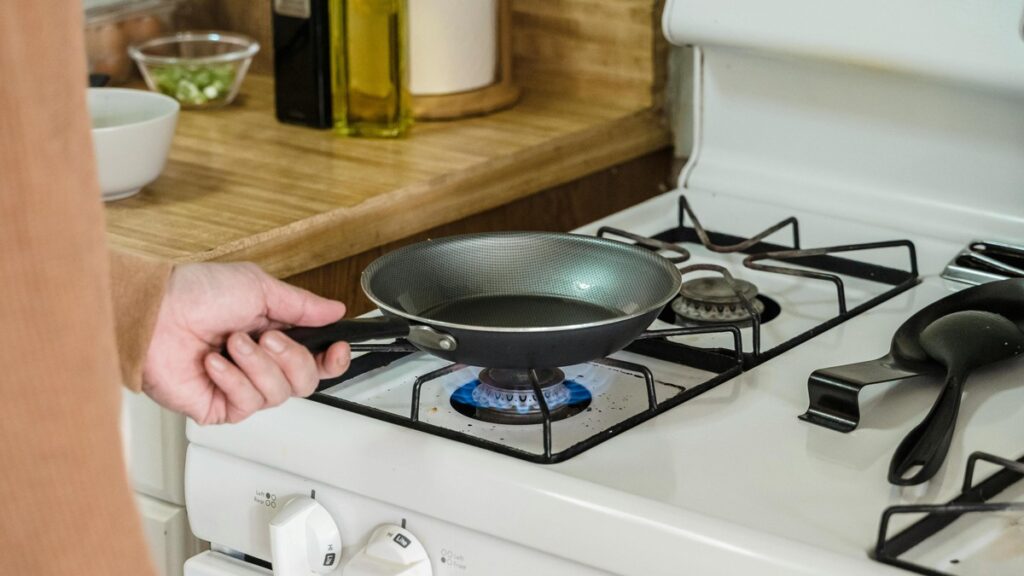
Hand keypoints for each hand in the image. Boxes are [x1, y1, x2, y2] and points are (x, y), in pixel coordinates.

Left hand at [142, 262, 351, 424]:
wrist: (154, 314)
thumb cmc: (195, 293)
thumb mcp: (259, 287)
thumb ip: (302, 305)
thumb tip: (335, 310)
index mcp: (274, 334)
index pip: (318, 359)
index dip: (333, 360)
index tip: (337, 348)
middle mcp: (260, 363)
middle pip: (306, 381)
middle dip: (291, 358)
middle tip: (267, 337)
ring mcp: (240, 386)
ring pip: (278, 393)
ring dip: (257, 365)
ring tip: (232, 343)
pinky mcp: (219, 406)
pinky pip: (247, 404)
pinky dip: (232, 379)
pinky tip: (214, 362)